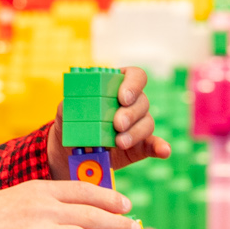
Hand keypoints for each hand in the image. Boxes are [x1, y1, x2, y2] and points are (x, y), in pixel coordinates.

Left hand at [49, 66, 172, 176]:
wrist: (70, 152)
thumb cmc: (70, 123)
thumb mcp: (65, 111)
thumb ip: (70, 105)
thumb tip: (73, 105)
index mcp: (117, 86)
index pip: (135, 76)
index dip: (132, 84)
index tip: (122, 97)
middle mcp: (132, 103)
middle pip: (142, 101)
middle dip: (130, 113)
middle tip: (117, 123)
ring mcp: (138, 125)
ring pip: (147, 122)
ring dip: (135, 132)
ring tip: (119, 142)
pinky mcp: (140, 146)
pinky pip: (154, 145)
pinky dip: (161, 147)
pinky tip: (164, 150)